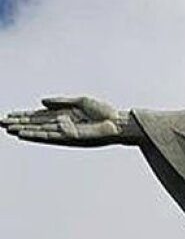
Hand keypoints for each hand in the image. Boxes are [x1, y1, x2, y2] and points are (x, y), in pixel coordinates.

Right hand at [1, 96, 138, 145]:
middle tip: (0, 122)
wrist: (118, 122)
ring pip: (38, 130)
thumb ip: (59, 101)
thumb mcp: (79, 101)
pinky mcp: (69, 137)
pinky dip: (35, 135)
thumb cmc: (103, 112)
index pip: (38, 116)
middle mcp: (61, 124)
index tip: (9, 115)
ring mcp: (64, 131)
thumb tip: (40, 102)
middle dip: (18, 122)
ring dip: (22, 129)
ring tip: (7, 128)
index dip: (23, 116)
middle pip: (34, 123)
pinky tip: (23, 135)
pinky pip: (48, 136)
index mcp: (62, 114)